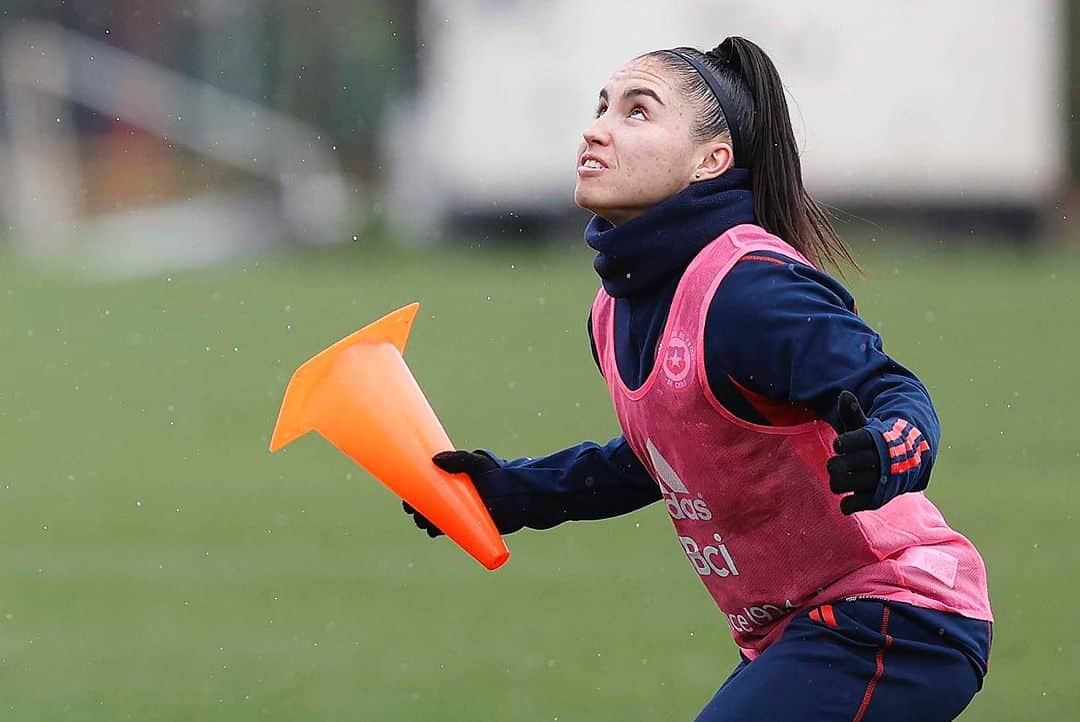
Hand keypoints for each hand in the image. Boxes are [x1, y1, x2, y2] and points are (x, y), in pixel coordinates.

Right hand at [402, 450, 498, 537]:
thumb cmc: (498, 475)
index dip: (413, 493)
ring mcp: (459, 510)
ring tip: (424, 522)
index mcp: (450, 478)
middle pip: (426, 504)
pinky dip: (438, 530)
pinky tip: (433, 531)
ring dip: (425, 522)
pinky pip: (447, 529)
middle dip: (416, 510)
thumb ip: (460, 459)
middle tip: (414, 512)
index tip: (406, 498)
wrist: (518, 496)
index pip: (426, 486)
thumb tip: (435, 459)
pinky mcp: (467, 524)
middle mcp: (452, 495)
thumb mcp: (479, 464)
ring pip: (434, 518)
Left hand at [827, 391, 882, 514]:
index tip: (838, 444)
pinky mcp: (878, 498)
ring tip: (837, 478)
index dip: (847, 443)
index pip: (861, 440)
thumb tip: (844, 394)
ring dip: (838, 482)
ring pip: (851, 484)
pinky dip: (849, 505)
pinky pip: (860, 504)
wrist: (904, 462)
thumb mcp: (864, 425)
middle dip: (837, 465)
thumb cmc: (873, 441)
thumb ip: (852, 412)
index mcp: (875, 440)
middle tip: (834, 464)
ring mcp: (880, 481)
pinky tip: (845, 501)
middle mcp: (880, 461)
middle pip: (851, 464)